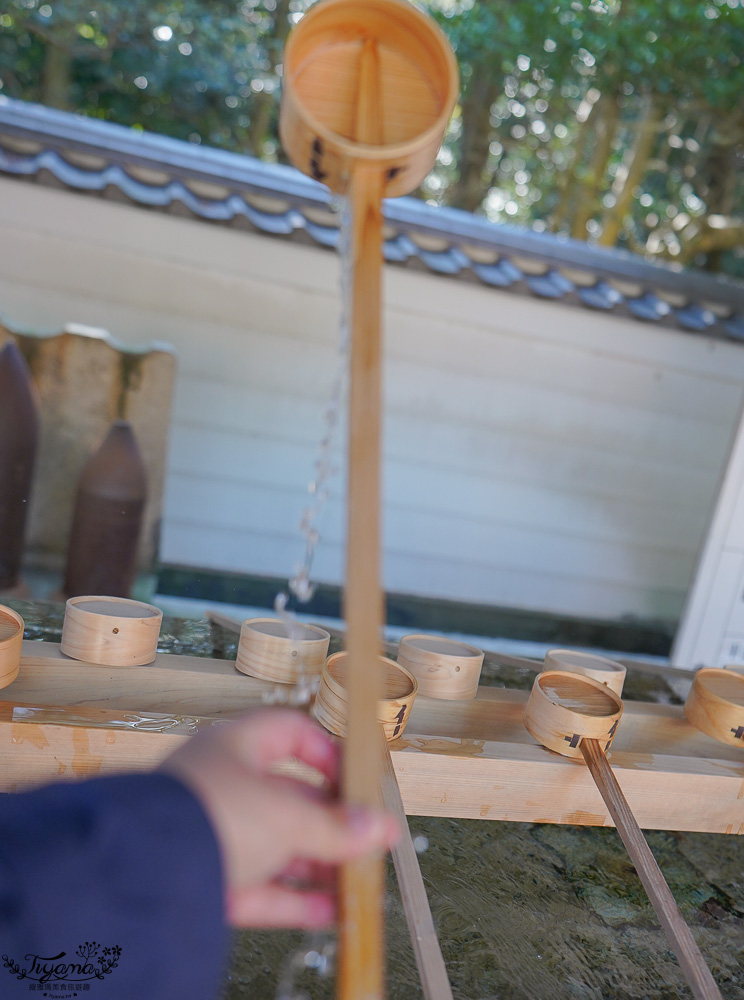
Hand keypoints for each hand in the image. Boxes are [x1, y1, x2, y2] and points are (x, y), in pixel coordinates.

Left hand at [159, 709, 397, 928]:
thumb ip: (336, 827)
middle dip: (332, 823)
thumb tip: (380, 829)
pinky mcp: (205, 880)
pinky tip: (330, 913)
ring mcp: (213, 834)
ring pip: (276, 847)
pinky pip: (259, 888)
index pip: (291, 733)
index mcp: (236, 746)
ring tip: (357, 881)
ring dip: (318, 865)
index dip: (328, 754)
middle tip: (368, 842)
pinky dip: (294, 901)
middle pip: (290, 798)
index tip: (358, 780)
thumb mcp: (287, 816)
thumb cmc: (212, 813)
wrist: (143, 869)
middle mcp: (224, 785)